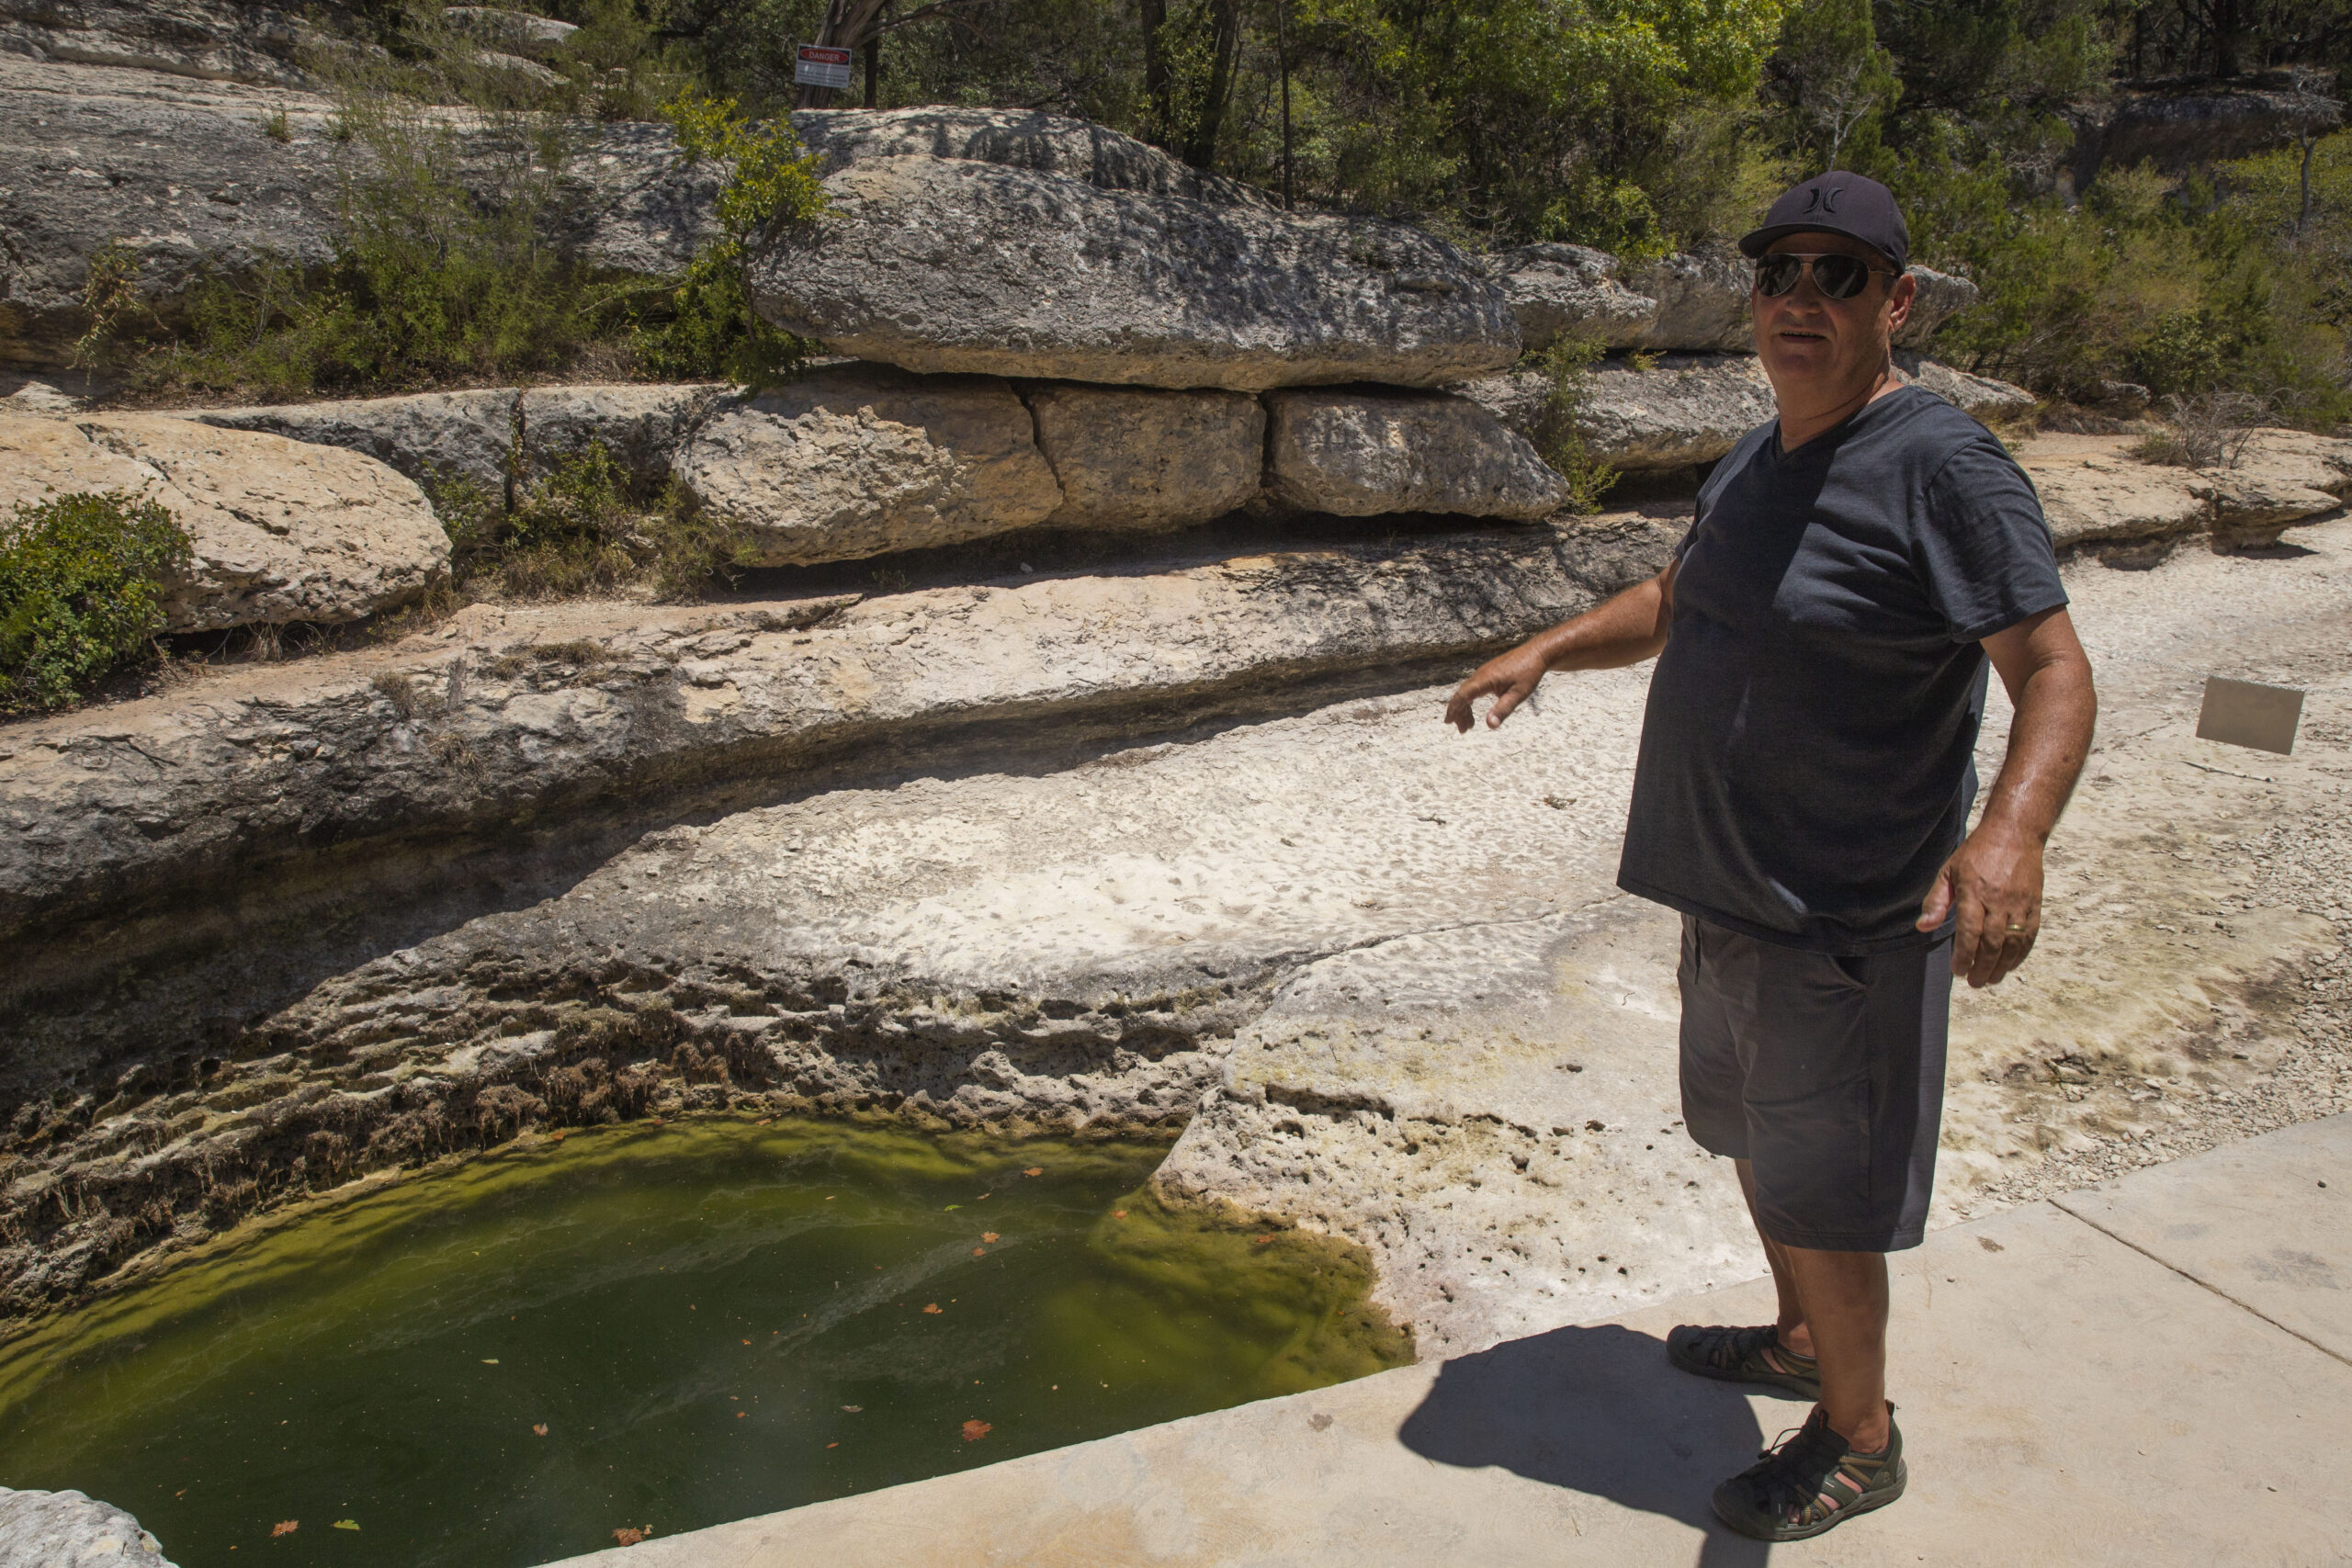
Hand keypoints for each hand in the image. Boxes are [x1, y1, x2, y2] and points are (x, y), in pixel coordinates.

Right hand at [1444, 645, 1549, 731]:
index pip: (1463, 695)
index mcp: (1485, 679)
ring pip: (1466, 691)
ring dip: (1464, 708)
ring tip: (1469, 725)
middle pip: (1462, 694)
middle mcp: (1480, 674)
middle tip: (1462, 730)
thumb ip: (1503, 709)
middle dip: (1458, 713)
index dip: (1455, 709)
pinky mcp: (1488, 672)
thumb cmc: (1529, 673)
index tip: (1450, 722)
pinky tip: (1472, 709)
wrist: (1536, 653)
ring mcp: (1483, 672)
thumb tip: (1490, 725)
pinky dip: (1470, 700)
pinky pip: (1473, 687)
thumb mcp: (1518, 694)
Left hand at [1916, 823, 2043, 986]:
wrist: (2014, 834)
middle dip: (1982, 967)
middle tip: (1973, 982)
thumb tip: (1923, 927)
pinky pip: (2029, 935)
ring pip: (2013, 943)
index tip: (1958, 970)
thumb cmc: (1976, 853)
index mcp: (1974, 891)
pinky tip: (2010, 965)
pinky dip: (2020, 954)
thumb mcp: (1948, 871)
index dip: (1964, 954)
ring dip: (2001, 966)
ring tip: (1990, 979)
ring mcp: (2019, 903)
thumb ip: (1936, 901)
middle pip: (1992, 942)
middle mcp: (1999, 900)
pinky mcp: (2035, 904)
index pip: (1970, 931)